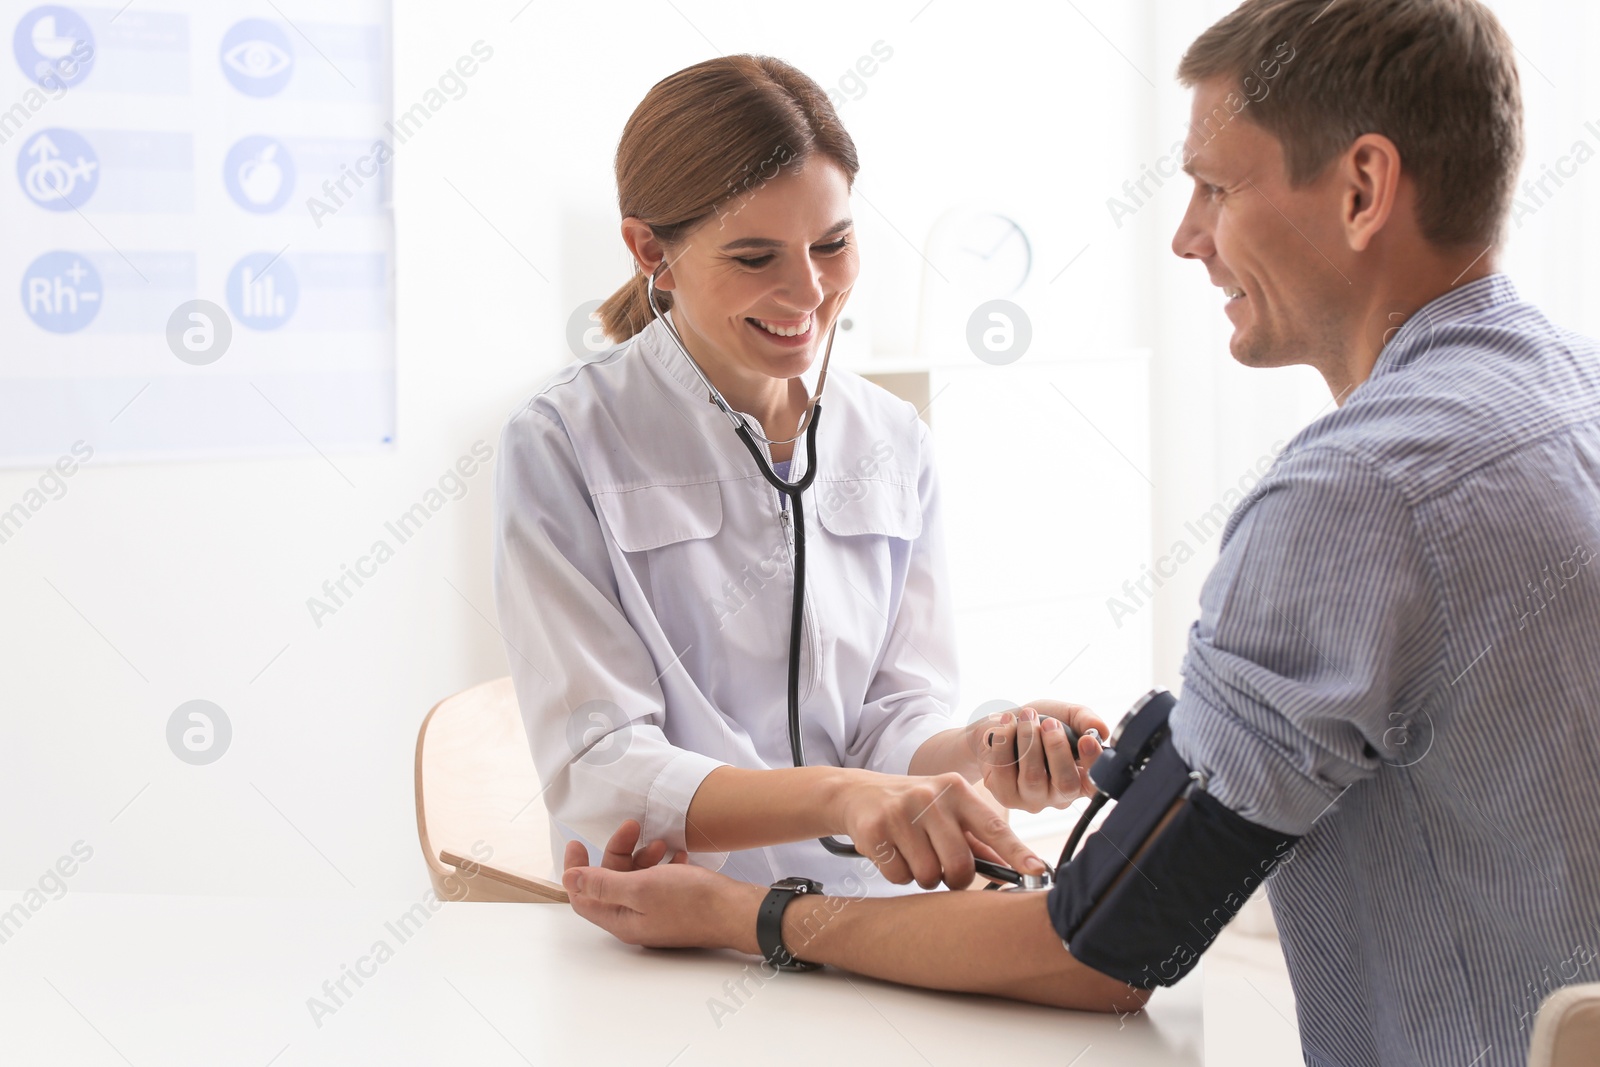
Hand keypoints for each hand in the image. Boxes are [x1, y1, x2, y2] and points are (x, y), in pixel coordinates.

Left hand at [563, 821, 758, 950]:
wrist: (736, 912)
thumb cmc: (691, 902)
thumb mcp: (641, 888)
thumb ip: (603, 884)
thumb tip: (569, 880)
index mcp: (621, 920)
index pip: (583, 896)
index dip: (576, 869)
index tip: (577, 843)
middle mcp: (635, 920)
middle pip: (611, 883)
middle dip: (618, 853)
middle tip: (633, 827)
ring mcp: (657, 913)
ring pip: (637, 879)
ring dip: (644, 856)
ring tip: (663, 843)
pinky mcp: (676, 906)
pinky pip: (659, 882)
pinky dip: (663, 865)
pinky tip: (678, 856)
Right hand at [829, 770, 1048, 889]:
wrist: (858, 793)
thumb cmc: (913, 806)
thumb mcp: (947, 811)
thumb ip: (978, 840)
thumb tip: (1012, 869)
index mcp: (957, 791)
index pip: (993, 826)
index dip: (1016, 852)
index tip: (1036, 870)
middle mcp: (931, 797)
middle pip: (959, 864)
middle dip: (954, 878)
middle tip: (942, 869)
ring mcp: (901, 812)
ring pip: (928, 875)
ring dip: (923, 876)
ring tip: (913, 854)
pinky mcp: (876, 830)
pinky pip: (899, 875)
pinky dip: (898, 874)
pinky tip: (892, 852)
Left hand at [971, 700, 1108, 812]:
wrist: (1003, 724)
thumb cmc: (1040, 723)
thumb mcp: (1067, 715)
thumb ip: (1086, 720)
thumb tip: (1100, 729)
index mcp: (1081, 779)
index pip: (1096, 784)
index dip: (1093, 764)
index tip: (1086, 739)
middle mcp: (1058, 795)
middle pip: (1065, 784)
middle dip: (1057, 748)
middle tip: (1049, 722)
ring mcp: (1031, 798)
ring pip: (1033, 778)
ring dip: (1030, 740)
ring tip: (1027, 715)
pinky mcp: (1004, 794)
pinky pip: (1004, 771)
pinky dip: (1005, 741)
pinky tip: (1007, 722)